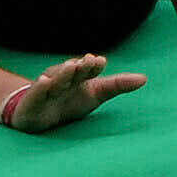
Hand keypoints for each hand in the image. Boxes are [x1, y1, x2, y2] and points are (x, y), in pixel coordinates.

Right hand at [0, 57, 153, 136]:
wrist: (38, 115)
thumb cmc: (69, 101)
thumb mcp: (96, 94)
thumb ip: (117, 85)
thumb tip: (145, 78)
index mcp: (78, 77)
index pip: (87, 70)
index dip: (93, 66)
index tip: (101, 61)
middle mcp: (62, 80)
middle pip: (71, 72)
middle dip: (80, 66)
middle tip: (89, 61)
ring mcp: (46, 90)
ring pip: (55, 80)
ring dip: (62, 73)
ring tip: (71, 66)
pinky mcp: (32, 102)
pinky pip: (36, 95)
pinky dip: (40, 88)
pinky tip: (44, 82)